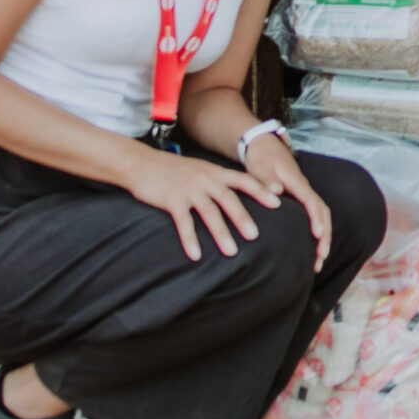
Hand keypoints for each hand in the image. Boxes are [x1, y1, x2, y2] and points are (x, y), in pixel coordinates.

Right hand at [128, 148, 284, 261]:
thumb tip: (234, 195)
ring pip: (209, 213)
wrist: (141, 163)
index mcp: (214, 172)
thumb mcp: (199, 170)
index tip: (277, 203)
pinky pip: (184, 223)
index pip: (243, 180)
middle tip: (255, 236)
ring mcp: (189, 189)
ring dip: (221, 233)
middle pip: (228, 199)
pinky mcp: (172, 200)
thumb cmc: (172, 170)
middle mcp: (205, 179)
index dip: (261, 191)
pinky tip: (196, 255)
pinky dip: (190, 240)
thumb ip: (216, 180)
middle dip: (242, 218)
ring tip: (231, 252)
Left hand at [242, 133, 332, 270]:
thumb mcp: (260, 166)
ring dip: (323, 239)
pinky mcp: (300, 201)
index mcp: (297, 182)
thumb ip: (267, 179)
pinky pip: (313, 217)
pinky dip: (316, 235)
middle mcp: (304, 189)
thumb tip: (277, 192)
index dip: (316, 219)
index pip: (311, 202)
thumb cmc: (261, 158)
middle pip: (323, 212)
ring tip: (318, 262)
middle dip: (325, 235)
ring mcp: (304, 195)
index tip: (317, 235)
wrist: (263, 147)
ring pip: (321, 217)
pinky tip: (310, 252)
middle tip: (320, 257)